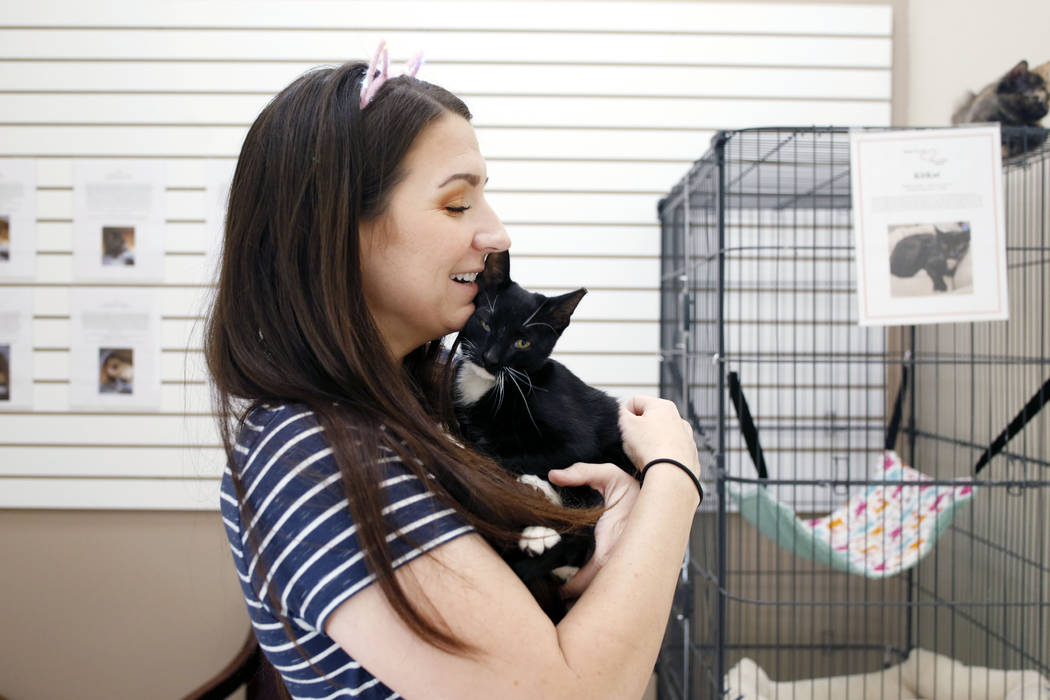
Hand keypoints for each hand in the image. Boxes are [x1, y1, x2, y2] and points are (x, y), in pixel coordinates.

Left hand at [547, 462, 639, 598]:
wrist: (665, 499)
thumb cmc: (635, 488)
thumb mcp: (609, 475)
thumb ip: (581, 473)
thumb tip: (554, 475)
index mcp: (612, 544)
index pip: (590, 577)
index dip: (572, 589)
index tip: (558, 591)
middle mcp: (620, 560)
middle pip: (598, 594)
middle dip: (579, 602)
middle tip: (559, 602)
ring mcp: (625, 566)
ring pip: (606, 595)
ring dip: (588, 601)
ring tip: (566, 603)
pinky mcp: (627, 567)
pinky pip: (611, 587)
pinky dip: (596, 592)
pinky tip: (580, 594)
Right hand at [619, 395, 699, 478]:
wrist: (673, 474)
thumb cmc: (651, 448)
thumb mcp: (626, 424)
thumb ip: (619, 411)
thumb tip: (619, 409)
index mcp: (663, 406)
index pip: (635, 401)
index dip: (624, 413)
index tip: (621, 427)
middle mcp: (678, 419)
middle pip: (649, 419)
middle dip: (638, 429)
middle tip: (631, 442)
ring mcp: (686, 437)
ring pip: (660, 436)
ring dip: (650, 443)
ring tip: (643, 455)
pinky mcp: (689, 455)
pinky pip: (670, 452)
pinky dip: (662, 456)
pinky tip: (656, 463)